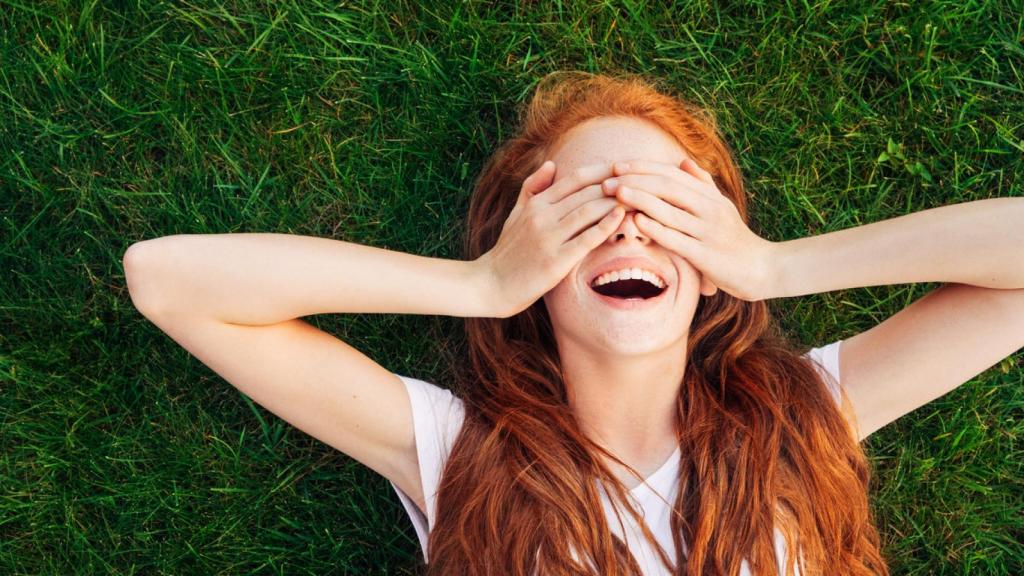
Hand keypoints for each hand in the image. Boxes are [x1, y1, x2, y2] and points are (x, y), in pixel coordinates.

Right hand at [477, 161, 626, 317]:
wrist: (491, 284)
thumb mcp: (516, 213)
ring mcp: (548, 237)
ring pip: (588, 211)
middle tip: (639, 181)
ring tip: (637, 198)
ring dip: (615, 202)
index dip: (601, 170)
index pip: (575, 179)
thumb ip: (533, 187)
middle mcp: (542, 215)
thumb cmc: (508, 250)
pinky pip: (585, 239)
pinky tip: (621, 217)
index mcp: (536, 203)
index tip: (623, 167)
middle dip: (615, 185)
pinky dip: (605, 226)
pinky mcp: (555, 261)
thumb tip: (551, 163)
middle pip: (586, 192)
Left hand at [601, 158, 776, 301]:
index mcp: (710, 196)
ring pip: (670, 209)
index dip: (643, 167)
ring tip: (615, 191)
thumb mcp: (721, 207)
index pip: (672, 173)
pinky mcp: (706, 255)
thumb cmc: (736, 239)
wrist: (763, 269)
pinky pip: (676, 239)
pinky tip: (635, 221)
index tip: (617, 164)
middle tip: (607, 179)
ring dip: (640, 198)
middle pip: (668, 186)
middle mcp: (710, 208)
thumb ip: (702, 184)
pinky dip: (655, 228)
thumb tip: (683, 160)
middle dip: (635, 179)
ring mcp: (709, 231)